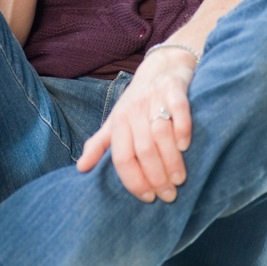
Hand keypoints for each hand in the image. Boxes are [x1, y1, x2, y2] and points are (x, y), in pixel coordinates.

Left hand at [77, 51, 194, 202]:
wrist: (161, 66)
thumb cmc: (136, 101)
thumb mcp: (115, 121)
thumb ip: (100, 144)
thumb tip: (80, 168)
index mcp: (118, 122)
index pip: (122, 158)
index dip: (134, 181)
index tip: (148, 198)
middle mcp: (135, 110)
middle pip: (143, 149)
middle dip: (156, 177)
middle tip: (169, 195)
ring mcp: (154, 98)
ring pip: (161, 133)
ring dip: (171, 160)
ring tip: (180, 179)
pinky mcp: (174, 88)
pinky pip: (178, 110)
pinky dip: (182, 129)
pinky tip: (185, 145)